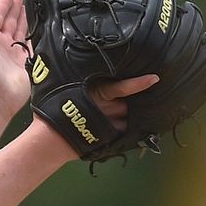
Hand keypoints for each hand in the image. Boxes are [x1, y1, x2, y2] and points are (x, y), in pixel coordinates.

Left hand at [0, 0, 30, 120]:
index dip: (2, 6)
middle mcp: (1, 45)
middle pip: (9, 22)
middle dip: (15, 10)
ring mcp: (13, 54)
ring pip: (20, 32)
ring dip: (24, 20)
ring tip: (30, 9)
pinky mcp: (25, 63)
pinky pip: (31, 46)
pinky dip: (34, 37)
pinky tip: (38, 30)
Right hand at [33, 74, 160, 161]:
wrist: (51, 138)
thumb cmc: (51, 110)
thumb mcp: (60, 87)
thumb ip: (73, 79)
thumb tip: (69, 67)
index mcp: (98, 92)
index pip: (123, 87)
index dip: (139, 83)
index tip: (155, 79)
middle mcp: (108, 107)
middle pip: (128, 103)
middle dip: (130, 102)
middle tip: (130, 99)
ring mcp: (111, 123)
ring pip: (129, 118)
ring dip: (128, 116)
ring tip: (127, 115)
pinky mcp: (110, 136)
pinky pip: (124, 132)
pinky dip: (124, 130)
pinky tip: (122, 129)